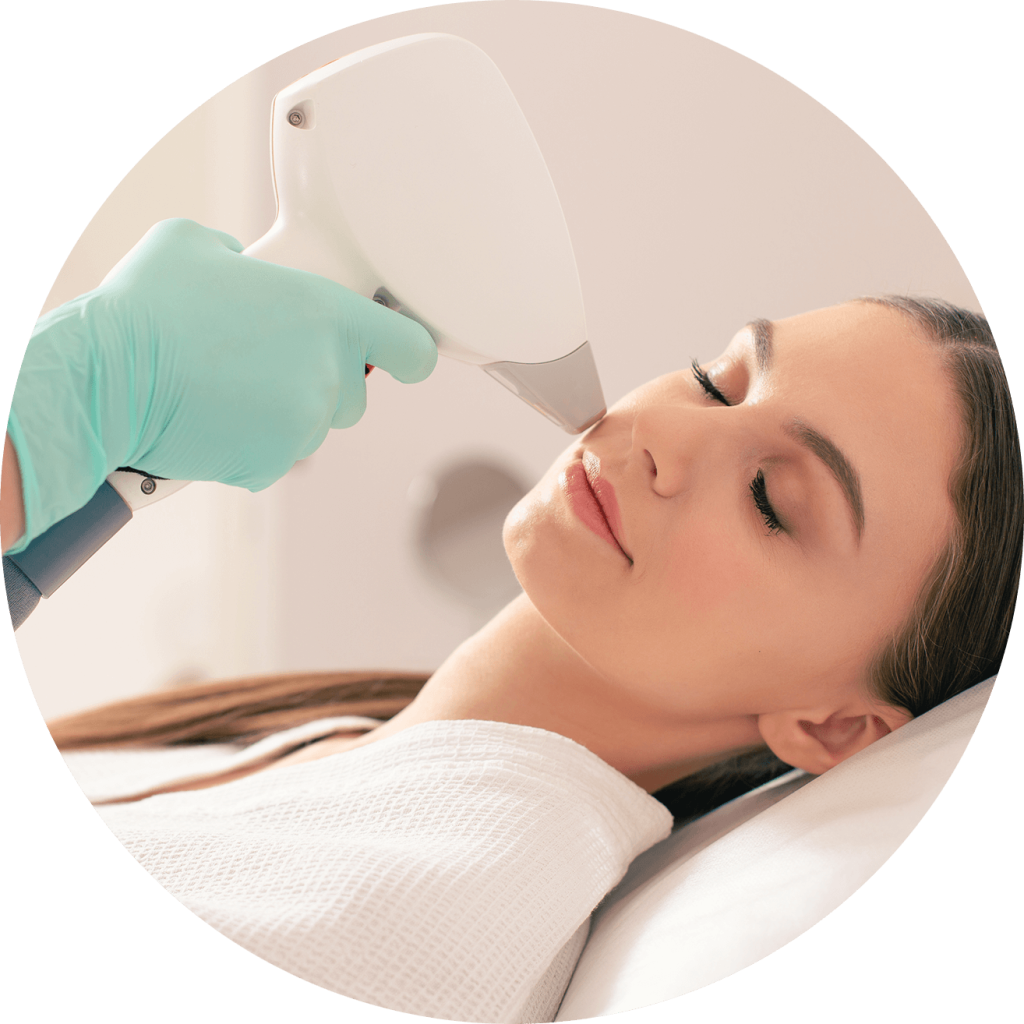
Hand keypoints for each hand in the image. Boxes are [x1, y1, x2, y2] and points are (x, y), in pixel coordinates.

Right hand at [7, 218, 436, 550]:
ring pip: (312, 425)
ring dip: (284, 412)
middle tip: (266, 363)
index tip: (399, 357)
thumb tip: (246, 269)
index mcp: (330, 318)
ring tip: (227, 386)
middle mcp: (329, 376)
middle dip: (322, 384)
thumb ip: (248, 259)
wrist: (107, 377)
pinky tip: (212, 415)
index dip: (408, 353)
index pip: (412, 349)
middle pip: (354, 395)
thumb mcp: (198, 246)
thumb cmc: (150, 305)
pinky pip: (277, 455)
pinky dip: (252, 443)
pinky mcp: (271, 465)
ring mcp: (303, 426)